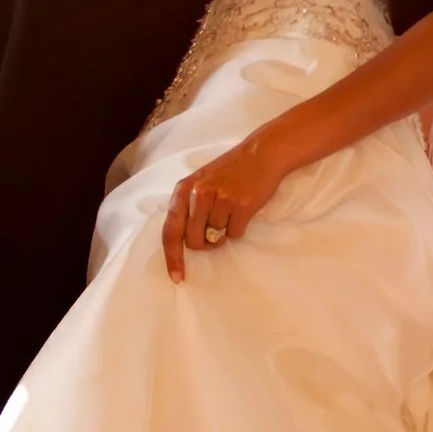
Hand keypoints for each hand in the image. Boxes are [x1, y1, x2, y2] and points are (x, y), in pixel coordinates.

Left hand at [163, 129, 291, 282]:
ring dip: (224, 232)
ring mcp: (220, 199)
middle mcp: (199, 194)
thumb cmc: (229, 170)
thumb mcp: (199, 182)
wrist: (261, 154)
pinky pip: (235, 234)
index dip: (172, 257)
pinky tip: (243, 209)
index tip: (177, 277)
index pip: (170, 230)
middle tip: (217, 226)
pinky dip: (239, 227)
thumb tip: (180, 242)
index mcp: (183, 189)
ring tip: (231, 210)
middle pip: (194, 241)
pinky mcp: (241, 206)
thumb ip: (186, 206)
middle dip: (205, 242)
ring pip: (216, 239)